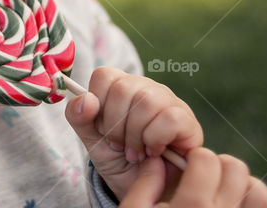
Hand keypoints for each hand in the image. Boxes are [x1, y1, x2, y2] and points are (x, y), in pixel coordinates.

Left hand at [64, 67, 202, 199]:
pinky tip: (154, 152)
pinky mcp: (188, 121)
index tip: (102, 129)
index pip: (104, 76)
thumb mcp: (92, 140)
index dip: (98, 106)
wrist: (144, 191)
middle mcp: (146, 88)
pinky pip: (169, 119)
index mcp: (121, 87)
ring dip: (134, 136)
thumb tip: (86, 99)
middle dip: (115, 126)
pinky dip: (155, 140)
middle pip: (122, 89)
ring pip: (146, 102)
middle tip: (120, 145)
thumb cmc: (119, 161)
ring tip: (136, 152)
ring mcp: (169, 102)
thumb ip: (79, 117)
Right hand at [118, 147, 266, 207]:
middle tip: (208, 179)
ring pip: (260, 193)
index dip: (196, 158)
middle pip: (235, 170)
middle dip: (222, 167)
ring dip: (247, 185)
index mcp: (189, 207)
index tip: (190, 168)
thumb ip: (145, 184)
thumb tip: (160, 160)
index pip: (206, 159)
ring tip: (231, 192)